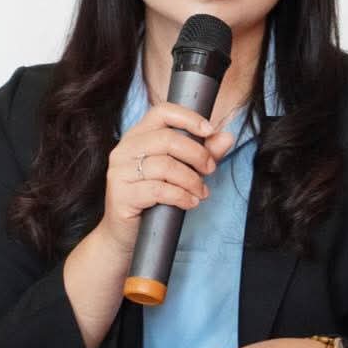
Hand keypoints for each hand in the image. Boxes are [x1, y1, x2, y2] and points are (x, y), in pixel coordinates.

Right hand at [98, 102, 235, 253]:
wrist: (125, 235)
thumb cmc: (153, 199)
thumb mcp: (181, 172)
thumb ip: (203, 153)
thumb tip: (227, 137)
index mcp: (137, 136)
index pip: (161, 112)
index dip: (188, 118)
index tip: (209, 131)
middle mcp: (124, 149)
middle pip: (167, 139)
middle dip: (197, 154)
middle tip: (210, 170)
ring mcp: (119, 172)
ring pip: (164, 166)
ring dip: (191, 180)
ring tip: (201, 192)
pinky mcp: (121, 194)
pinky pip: (158, 190)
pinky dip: (181, 196)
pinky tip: (190, 202)